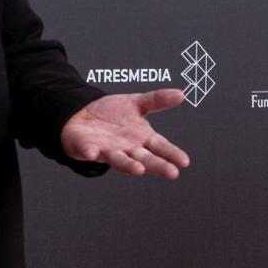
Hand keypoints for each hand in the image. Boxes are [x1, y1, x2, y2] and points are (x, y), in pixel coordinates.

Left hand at [61, 88, 188, 178]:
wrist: (82, 114)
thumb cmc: (112, 114)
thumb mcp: (137, 103)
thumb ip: (157, 100)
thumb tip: (181, 94)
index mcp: (142, 138)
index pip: (161, 147)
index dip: (172, 154)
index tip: (184, 162)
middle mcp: (128, 149)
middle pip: (145, 159)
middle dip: (158, 165)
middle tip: (172, 173)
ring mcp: (108, 150)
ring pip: (120, 160)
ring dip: (128, 165)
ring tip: (138, 169)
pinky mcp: (88, 148)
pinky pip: (89, 151)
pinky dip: (91, 152)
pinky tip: (92, 153)